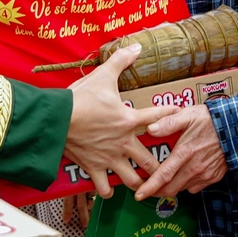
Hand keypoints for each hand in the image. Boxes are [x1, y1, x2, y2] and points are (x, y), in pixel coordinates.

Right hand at [65, 44, 177, 196]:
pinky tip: (110, 190)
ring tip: (142, 183)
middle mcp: (123, 142)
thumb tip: (136, 45)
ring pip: (131, 178)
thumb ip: (120, 61)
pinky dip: (107, 190)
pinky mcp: (92, 168)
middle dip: (159, 165)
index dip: (170, 113)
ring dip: (137, 181)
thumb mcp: (102, 75)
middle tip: (165, 167)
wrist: (56, 120)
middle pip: (149, 159)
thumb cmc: (80, 98)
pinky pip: (103, 187)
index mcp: (128, 119)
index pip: (157, 115)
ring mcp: (108, 157)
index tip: (181, 114)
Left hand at [134, 104, 227, 198]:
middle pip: (171, 188)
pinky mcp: (213, 176)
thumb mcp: (188, 115)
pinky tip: (185, 174)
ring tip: (165, 181)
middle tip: (148, 190)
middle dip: (157, 192)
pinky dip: (187, 184)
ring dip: (172, 187)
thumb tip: (150, 128)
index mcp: (185, 152)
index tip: (139, 194)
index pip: (163, 175)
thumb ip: (168, 122)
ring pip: (182, 188)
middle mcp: (194, 167)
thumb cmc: (212, 120)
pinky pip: (196, 186)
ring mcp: (205, 174)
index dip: (150, 187)